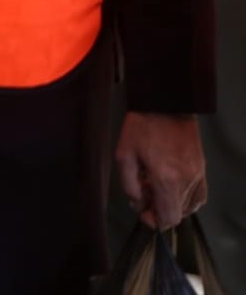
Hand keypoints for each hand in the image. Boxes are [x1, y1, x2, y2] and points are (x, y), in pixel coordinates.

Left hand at [116, 112, 206, 229]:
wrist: (166, 105)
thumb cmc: (141, 128)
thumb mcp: (124, 155)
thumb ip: (129, 185)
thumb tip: (138, 203)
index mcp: (166, 179)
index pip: (169, 217)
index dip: (155, 222)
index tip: (144, 212)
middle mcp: (186, 180)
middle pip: (178, 214)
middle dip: (160, 210)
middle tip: (145, 195)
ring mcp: (198, 175)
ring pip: (188, 206)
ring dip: (171, 203)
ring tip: (156, 187)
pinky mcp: (202, 169)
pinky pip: (199, 195)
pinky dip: (186, 198)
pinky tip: (171, 187)